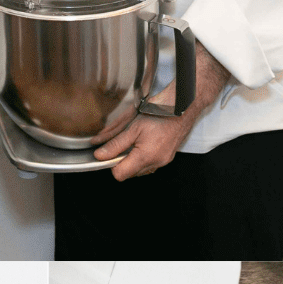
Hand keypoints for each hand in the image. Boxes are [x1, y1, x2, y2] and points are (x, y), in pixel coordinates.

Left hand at [90, 45, 229, 180]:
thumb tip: (99, 155)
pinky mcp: (167, 158)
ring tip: (134, 142)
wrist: (182, 109)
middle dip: (121, 161)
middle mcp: (155, 163)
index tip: (108, 152)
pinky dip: (142, 157)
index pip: (120, 174)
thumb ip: (115, 144)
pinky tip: (143, 143)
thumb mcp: (133, 128)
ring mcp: (163, 162)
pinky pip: (149, 164)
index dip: (111, 164)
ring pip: (139, 169)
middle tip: (121, 143)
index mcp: (145, 157)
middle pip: (129, 173)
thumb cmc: (160, 114)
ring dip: (132, 159)